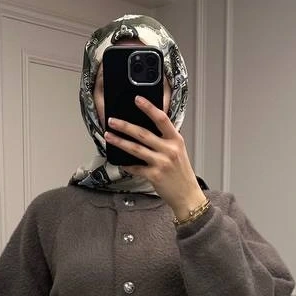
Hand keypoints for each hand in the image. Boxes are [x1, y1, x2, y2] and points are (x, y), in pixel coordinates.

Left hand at [104, 97, 207, 218]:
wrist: (187, 195)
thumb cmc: (181, 174)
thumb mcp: (178, 152)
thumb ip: (165, 140)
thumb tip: (145, 130)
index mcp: (176, 140)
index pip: (162, 119)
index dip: (149, 108)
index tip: (137, 99)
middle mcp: (169, 150)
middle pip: (143, 133)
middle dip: (124, 126)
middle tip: (111, 120)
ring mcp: (161, 163)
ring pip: (135, 149)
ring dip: (120, 142)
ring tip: (108, 136)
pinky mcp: (154, 176)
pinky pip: (135, 167)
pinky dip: (126, 164)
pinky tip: (119, 161)